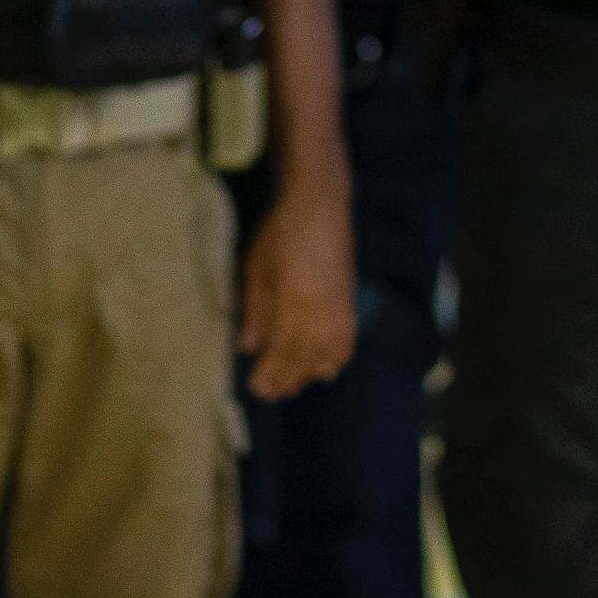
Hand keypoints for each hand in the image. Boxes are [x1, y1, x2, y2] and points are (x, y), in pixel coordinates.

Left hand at [238, 190, 355, 400]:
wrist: (320, 204)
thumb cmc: (282, 231)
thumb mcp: (257, 268)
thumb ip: (255, 311)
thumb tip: (247, 347)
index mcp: (295, 300)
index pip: (284, 350)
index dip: (271, 373)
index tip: (256, 387)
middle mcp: (322, 309)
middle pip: (307, 358)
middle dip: (287, 379)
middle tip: (268, 393)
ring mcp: (341, 306)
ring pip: (329, 355)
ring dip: (309, 373)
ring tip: (290, 383)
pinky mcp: (350, 301)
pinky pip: (346, 342)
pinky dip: (334, 359)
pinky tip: (322, 366)